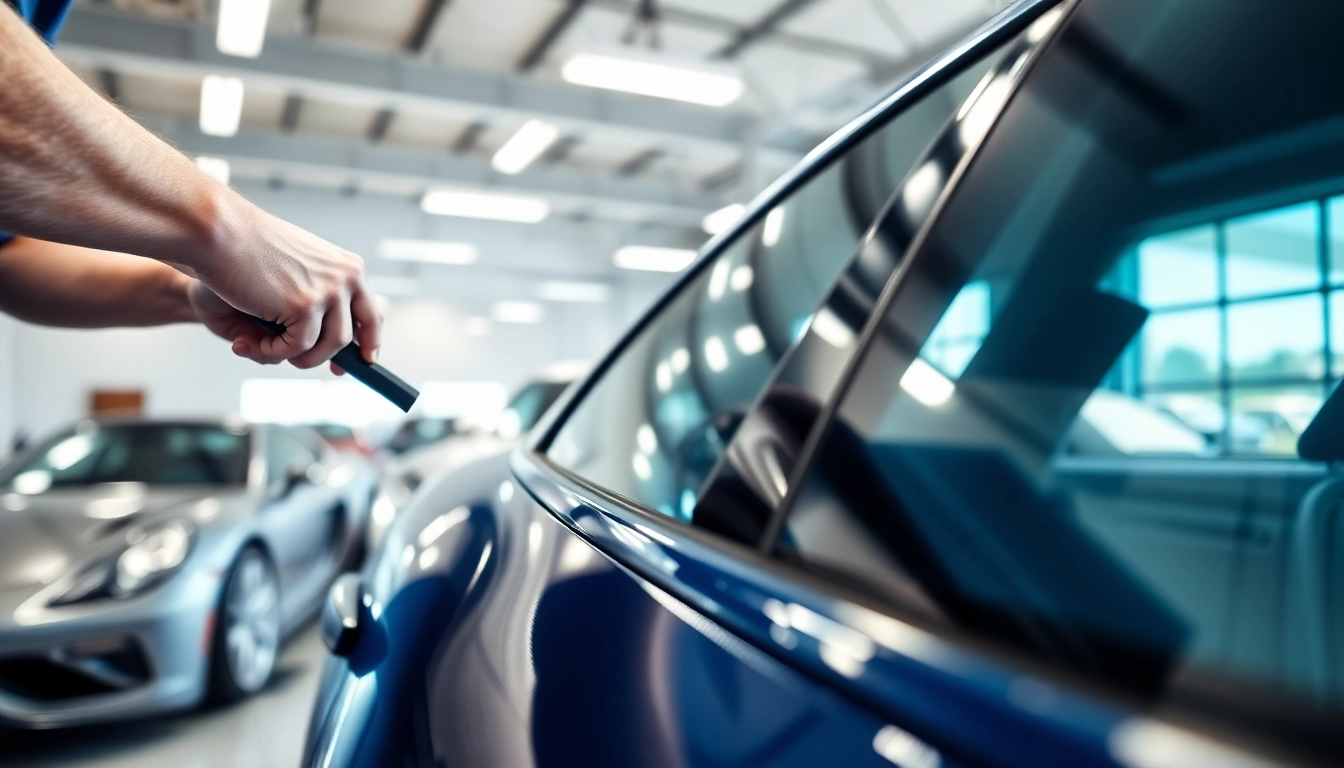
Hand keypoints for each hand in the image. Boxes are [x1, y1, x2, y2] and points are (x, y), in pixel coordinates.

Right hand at [190, 203, 380, 369]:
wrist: (218, 232)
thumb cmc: (245, 250)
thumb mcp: (291, 278)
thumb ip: (307, 310)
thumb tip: (306, 353)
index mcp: (346, 267)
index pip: (369, 312)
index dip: (368, 341)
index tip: (365, 360)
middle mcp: (346, 277)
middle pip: (351, 335)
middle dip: (331, 359)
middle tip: (301, 363)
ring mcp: (329, 291)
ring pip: (328, 347)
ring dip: (297, 357)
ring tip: (265, 348)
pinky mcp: (306, 305)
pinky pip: (298, 348)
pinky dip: (273, 352)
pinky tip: (252, 341)